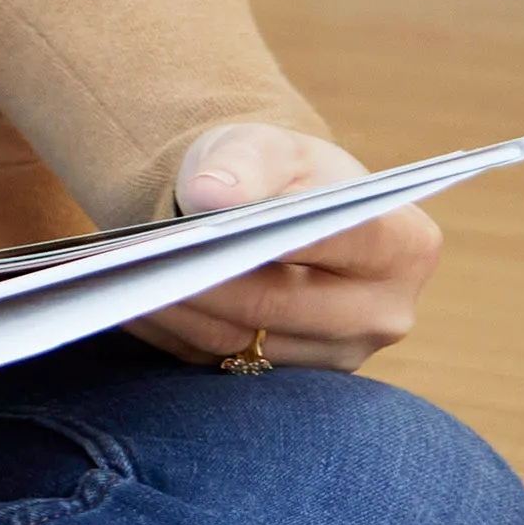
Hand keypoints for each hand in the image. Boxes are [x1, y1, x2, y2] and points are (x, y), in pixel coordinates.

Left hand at [129, 122, 442, 375]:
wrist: (274, 211)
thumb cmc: (276, 172)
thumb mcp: (263, 146)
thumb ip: (243, 163)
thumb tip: (210, 198)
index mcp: (403, 244)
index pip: (335, 243)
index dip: (267, 239)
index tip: (200, 230)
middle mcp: (384, 311)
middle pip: (279, 305)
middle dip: (201, 282)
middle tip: (137, 263)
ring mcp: (342, 354)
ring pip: (243, 343)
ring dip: (176, 313)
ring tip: (120, 281)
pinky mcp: (294, 378)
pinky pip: (221, 366)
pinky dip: (172, 334)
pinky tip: (132, 305)